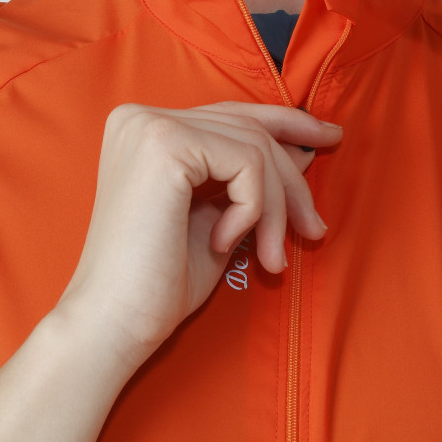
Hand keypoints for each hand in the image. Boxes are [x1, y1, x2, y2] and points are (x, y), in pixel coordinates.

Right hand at [57, 102, 341, 374]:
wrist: (112, 326)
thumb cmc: (160, 281)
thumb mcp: (220, 215)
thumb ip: (253, 177)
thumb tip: (305, 148)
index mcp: (148, 128)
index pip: (232, 115)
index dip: (288, 125)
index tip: (329, 139)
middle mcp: (144, 116)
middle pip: (249, 129)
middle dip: (292, 180)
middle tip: (314, 229)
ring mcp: (152, 125)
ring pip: (255, 147)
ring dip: (275, 208)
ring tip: (271, 259)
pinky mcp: (165, 143)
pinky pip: (246, 164)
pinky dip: (252, 209)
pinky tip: (226, 244)